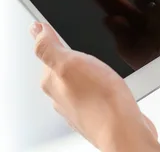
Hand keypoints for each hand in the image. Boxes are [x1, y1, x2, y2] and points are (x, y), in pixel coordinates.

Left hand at [30, 21, 159, 151]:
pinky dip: (99, 86)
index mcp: (52, 82)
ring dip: (86, 71)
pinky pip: (94, 92)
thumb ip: (49, 47)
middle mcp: (62, 96)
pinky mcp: (97, 112)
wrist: (124, 131)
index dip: (53, 36)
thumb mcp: (70, 63)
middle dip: (71, 55)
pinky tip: (108, 84)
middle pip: (61, 68)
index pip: (46, 52)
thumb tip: (35, 30)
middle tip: (81, 44)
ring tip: (96, 63)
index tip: (57, 27)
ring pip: (78, 81)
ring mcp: (79, 106)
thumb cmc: (101, 101)